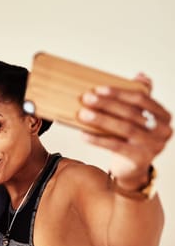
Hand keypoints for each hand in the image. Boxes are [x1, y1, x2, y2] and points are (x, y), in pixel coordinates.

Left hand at [78, 74, 171, 188]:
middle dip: (106, 104)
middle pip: (131, 113)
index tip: (98, 89)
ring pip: (124, 128)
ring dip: (101, 119)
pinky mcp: (140, 159)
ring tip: (83, 114)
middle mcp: (163, 130)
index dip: (119, 93)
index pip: (141, 99)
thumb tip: (141, 75)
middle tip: (86, 98)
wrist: (132, 169)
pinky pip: (115, 146)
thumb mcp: (139, 118)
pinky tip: (83, 134)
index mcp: (163, 116)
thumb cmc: (132, 140)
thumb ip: (141, 98)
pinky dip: (98, 139)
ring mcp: (153, 146)